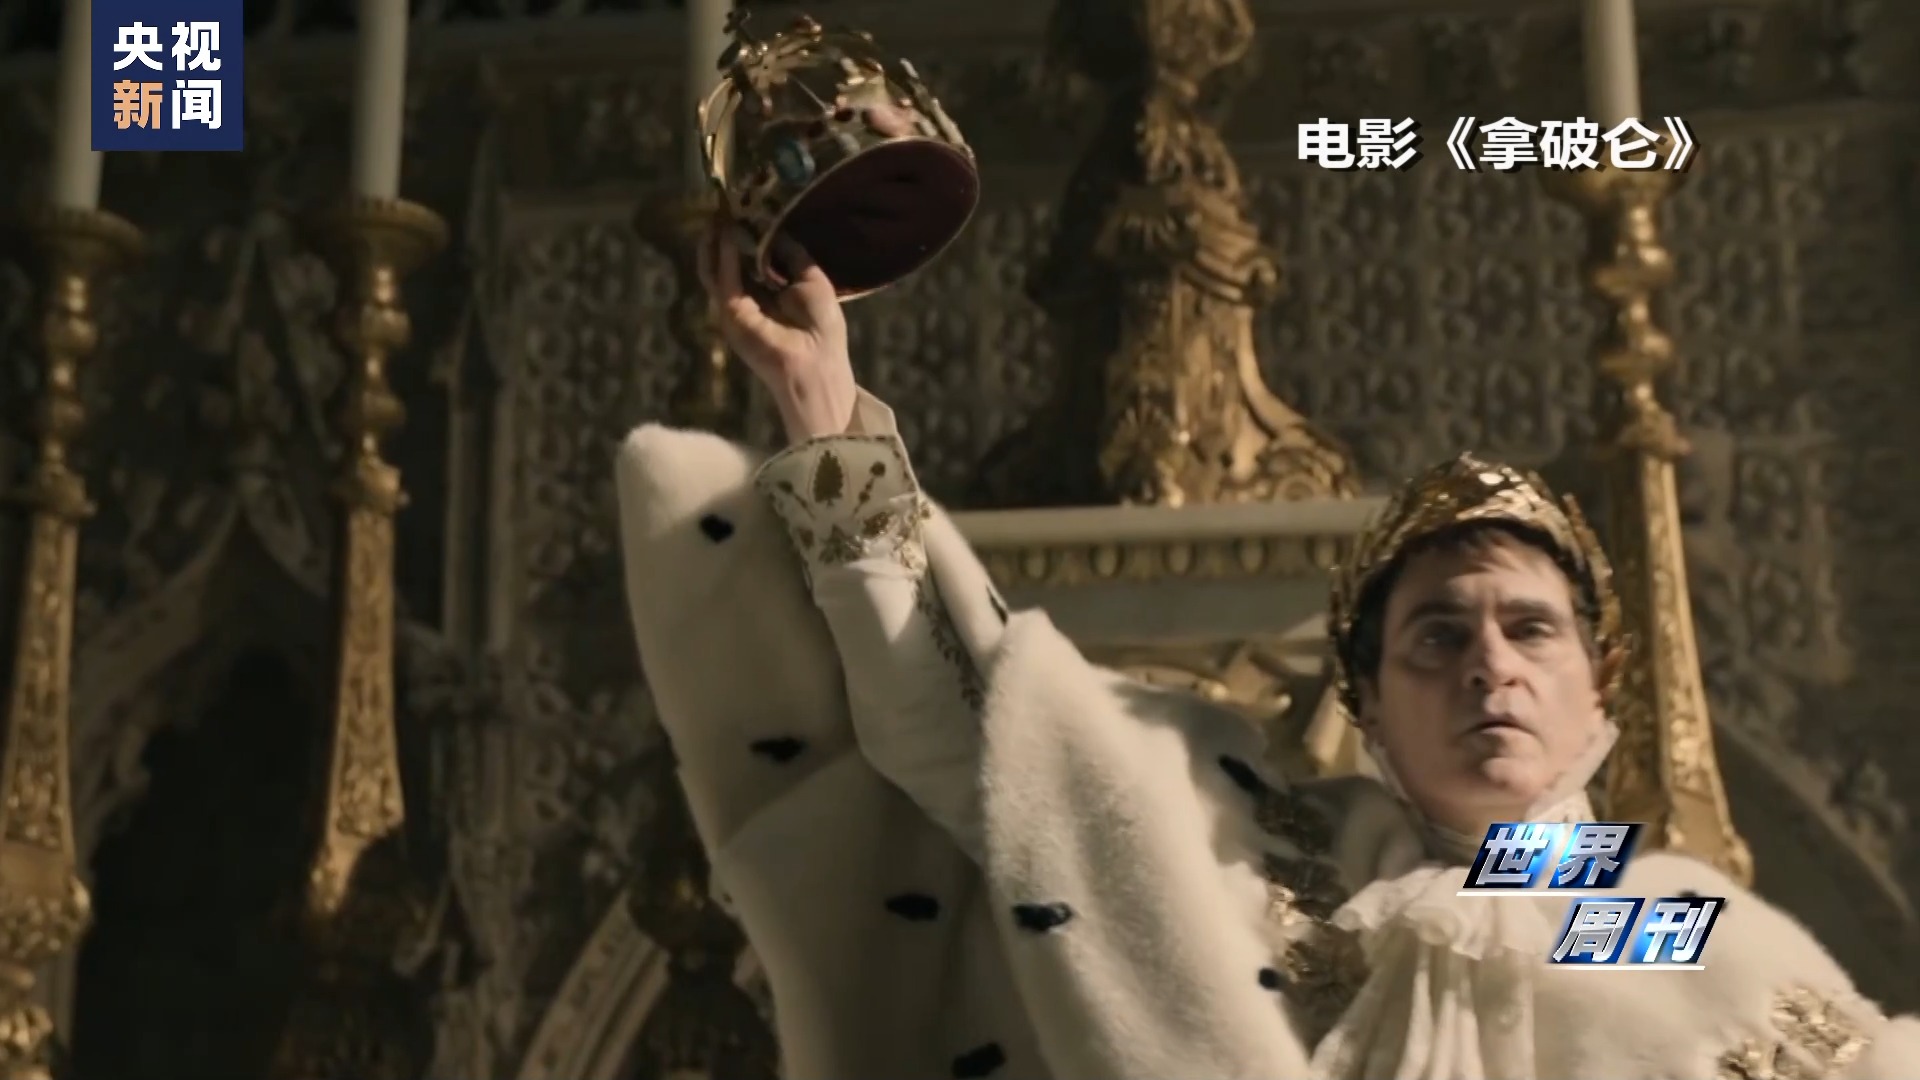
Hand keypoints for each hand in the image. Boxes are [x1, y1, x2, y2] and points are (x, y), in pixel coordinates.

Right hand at [696, 218, 855, 443]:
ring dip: (714, 242)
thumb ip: (794, 255)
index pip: (748, 261)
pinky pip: (722, 279)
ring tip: (718, 214)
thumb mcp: (812, 280)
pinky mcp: (731, 313)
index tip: (745, 210)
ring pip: (714, 270)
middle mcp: (748, 300)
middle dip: (724, 235)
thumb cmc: (822, 327)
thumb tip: (778, 230)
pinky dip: (723, 255)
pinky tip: (727, 233)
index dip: (744, 236)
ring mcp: (736, 308)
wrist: (817, 362)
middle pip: (726, 263)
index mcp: (769, 295)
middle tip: (724, 206)